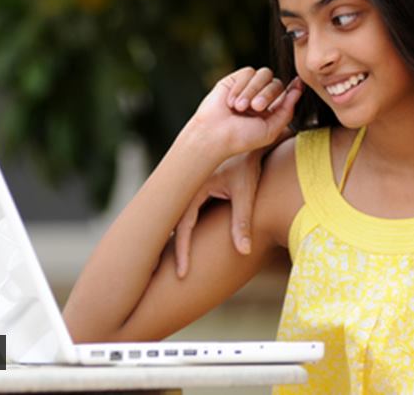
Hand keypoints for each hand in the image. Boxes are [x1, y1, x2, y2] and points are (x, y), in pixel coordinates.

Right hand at [172, 149, 265, 276]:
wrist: (249, 137)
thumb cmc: (248, 163)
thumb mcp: (246, 190)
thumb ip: (243, 221)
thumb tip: (245, 252)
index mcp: (194, 186)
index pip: (184, 226)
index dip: (183, 252)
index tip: (183, 274)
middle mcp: (187, 187)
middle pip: (173, 223)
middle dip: (169, 249)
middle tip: (165, 275)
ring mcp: (189, 186)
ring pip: (177, 217)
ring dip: (175, 238)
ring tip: (169, 264)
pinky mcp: (196, 187)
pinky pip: (185, 211)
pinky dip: (184, 228)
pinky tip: (183, 244)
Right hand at [189, 67, 301, 156]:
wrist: (214, 134)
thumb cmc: (241, 137)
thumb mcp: (271, 129)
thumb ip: (287, 111)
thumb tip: (299, 90)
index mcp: (271, 110)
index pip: (286, 94)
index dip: (294, 87)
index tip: (299, 83)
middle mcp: (260, 96)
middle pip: (276, 83)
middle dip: (267, 94)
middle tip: (255, 108)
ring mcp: (247, 88)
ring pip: (263, 74)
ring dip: (252, 90)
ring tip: (240, 107)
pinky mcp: (234, 80)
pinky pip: (247, 73)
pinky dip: (241, 87)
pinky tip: (231, 102)